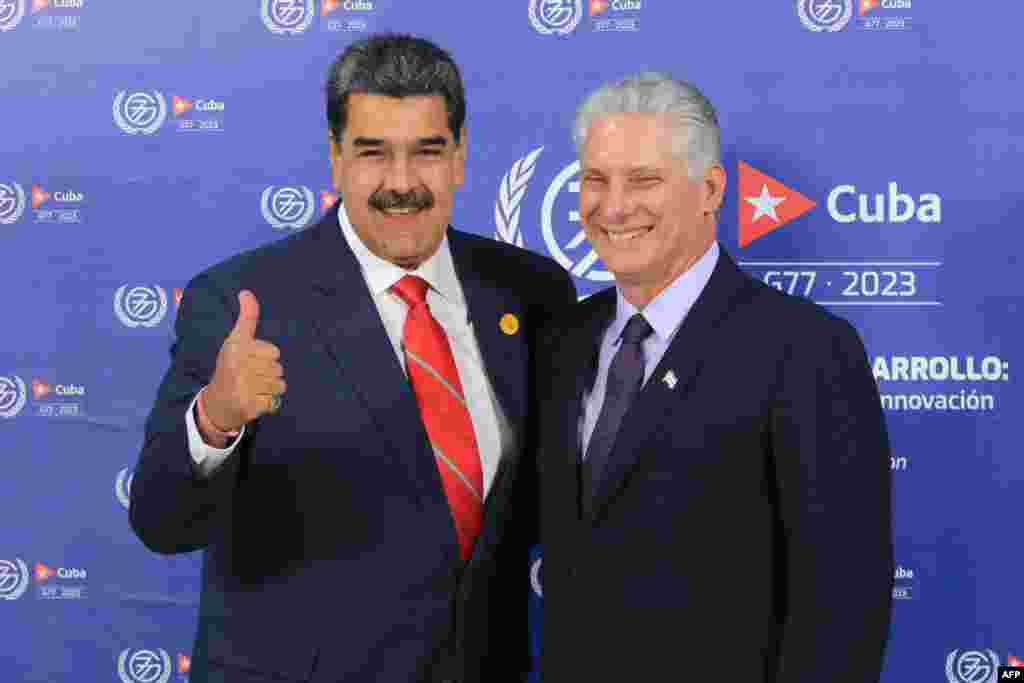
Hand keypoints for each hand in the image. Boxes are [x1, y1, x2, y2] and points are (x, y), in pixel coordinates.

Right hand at [201, 290, 285, 431]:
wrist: (215, 404)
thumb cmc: (230, 367)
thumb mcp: (236, 340)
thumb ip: (247, 318)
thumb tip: (246, 292)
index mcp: (236, 347)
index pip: (274, 352)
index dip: (266, 357)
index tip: (249, 360)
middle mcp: (237, 365)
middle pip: (278, 368)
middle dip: (269, 374)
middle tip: (250, 378)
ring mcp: (242, 387)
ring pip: (280, 385)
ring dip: (270, 389)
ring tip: (252, 389)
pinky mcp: (249, 405)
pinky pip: (275, 401)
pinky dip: (268, 403)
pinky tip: (253, 402)